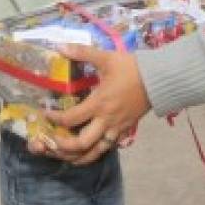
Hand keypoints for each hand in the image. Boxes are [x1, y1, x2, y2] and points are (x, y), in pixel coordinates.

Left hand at [33, 45, 151, 164]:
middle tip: (51, 142)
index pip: (70, 118)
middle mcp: (106, 120)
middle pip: (81, 143)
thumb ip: (82, 53)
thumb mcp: (106, 58)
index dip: (54, 119)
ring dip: (79, 157)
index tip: (46, 115)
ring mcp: (117, 128)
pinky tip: (88, 152)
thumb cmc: (132, 68)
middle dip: (63, 146)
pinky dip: (96, 152)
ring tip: (66, 157)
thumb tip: (60, 46)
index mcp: (99, 103)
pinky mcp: (126, 130)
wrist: (159, 78)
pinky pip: (109, 147)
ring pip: (96, 151)